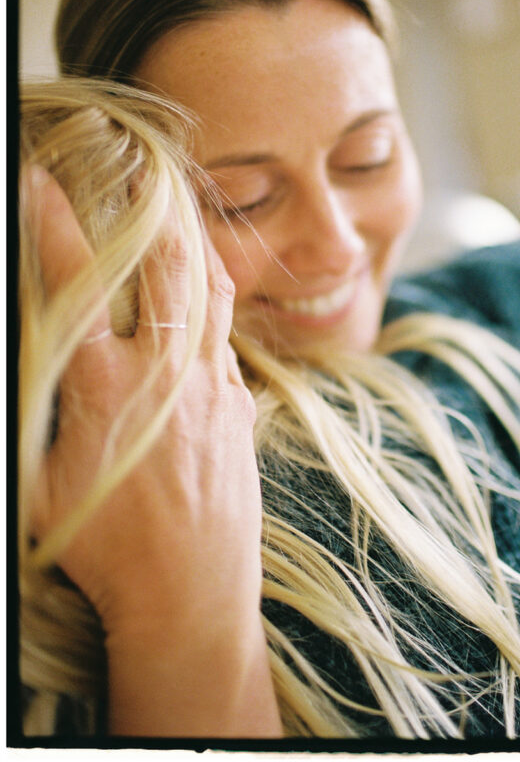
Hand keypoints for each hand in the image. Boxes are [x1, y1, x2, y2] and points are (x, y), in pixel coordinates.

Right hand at [25, 166, 280, 735]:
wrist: (191, 593)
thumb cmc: (105, 549)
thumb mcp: (42, 481)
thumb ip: (37, 409)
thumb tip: (36, 358)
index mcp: (107, 385)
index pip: (77, 284)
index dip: (55, 224)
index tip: (40, 182)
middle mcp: (166, 372)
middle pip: (163, 265)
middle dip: (145, 208)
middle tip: (135, 170)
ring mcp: (212, 385)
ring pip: (208, 290)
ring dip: (189, 242)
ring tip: (174, 209)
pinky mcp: (239, 404)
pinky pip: (225, 334)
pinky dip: (210, 301)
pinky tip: (199, 291)